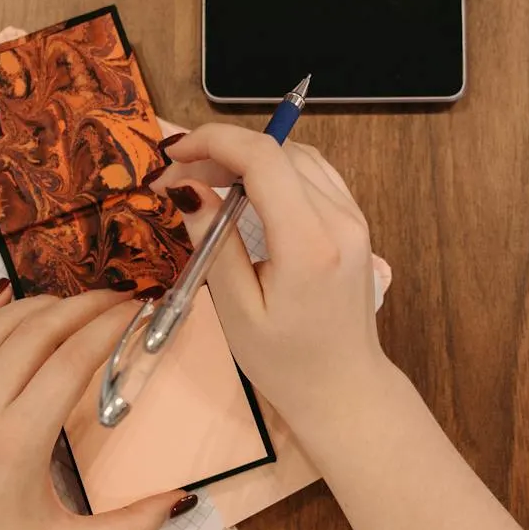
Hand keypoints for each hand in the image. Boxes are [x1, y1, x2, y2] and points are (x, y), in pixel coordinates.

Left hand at [0, 285, 195, 529]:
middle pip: (35, 333)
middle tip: (116, 298)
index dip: (108, 327)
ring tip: (71, 303)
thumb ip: (134, 527)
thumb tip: (183, 501)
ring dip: (34, 306)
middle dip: (80, 307)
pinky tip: (3, 302)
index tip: (136, 310)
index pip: (71, 361)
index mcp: (18, 441)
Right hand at [159, 124, 390, 426]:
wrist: (344, 387)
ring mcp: (353, 217)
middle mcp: (340, 220)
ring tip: (206, 180)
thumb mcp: (237, 310)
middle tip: (178, 177)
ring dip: (249, 156)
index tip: (173, 155)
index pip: (264, 158)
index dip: (214, 142)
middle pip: (279, 150)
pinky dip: (275, 168)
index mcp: (309, 243)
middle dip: (223, 150)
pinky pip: (314, 172)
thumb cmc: (286, 362)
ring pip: (297, 155)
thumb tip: (187, 188)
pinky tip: (245, 190)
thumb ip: (214, 242)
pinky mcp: (354, 221)